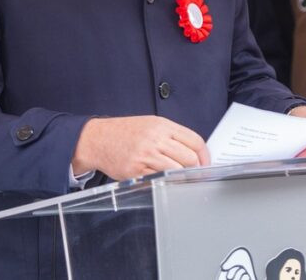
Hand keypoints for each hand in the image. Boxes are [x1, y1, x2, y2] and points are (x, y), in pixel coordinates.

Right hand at [72, 116, 210, 180]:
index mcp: (162, 125)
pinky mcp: (137, 171)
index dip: (205, 154)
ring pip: (177, 170)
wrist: (99, 139)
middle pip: (189, 157)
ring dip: (183, 176)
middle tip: (195, 173)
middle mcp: (155, 139)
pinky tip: (167, 180)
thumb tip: (194, 151)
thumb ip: (172, 135)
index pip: (194, 140)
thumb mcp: (151, 124)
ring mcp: (146, 155)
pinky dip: (167, 181)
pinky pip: (160, 179)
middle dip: (195, 168)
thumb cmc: (127, 131)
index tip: (206, 162)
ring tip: (182, 178)